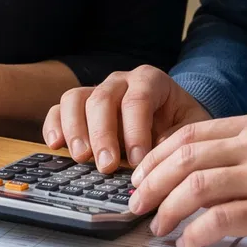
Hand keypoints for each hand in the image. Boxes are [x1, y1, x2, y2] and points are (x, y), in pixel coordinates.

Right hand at [42, 65, 210, 172]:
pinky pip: (58, 109)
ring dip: (75, 130)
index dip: (135, 130)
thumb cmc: (182, 126)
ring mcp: (96, 91)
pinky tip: (56, 145)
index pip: (137, 99)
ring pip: (75, 99)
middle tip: (107, 166)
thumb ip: (179, 141)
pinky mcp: (79, 108)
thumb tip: (157, 163)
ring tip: (82, 157)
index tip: (137, 160)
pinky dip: (54, 125)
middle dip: (103, 134)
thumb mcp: (192, 130)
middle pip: (102, 98)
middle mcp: (120, 81)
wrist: (173, 119)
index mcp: (150, 81)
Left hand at [127, 115, 246, 246]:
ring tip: (159, 228)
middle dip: (152, 183)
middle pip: (185, 157)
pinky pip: (221, 218)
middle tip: (137, 205)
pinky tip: (190, 244)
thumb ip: (242, 153)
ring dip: (168, 209)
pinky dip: (197, 232)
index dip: (157, 157)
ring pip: (196, 185)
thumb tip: (194, 176)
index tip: (141, 178)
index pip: (189, 134)